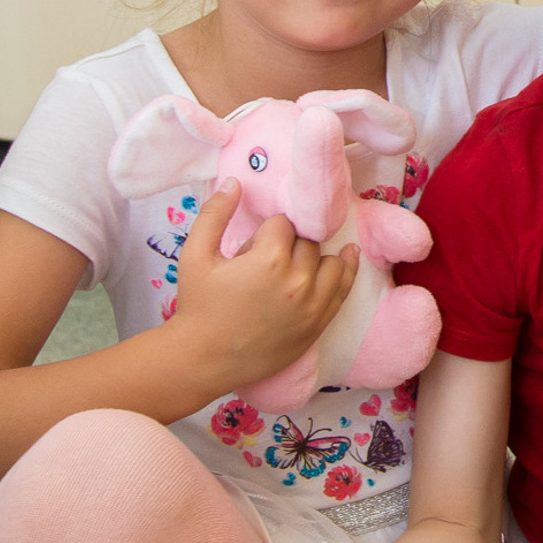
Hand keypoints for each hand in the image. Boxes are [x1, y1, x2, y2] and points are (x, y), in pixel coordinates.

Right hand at [173, 182, 357, 398]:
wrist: (203, 360)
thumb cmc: (198, 306)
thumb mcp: (194, 255)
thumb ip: (214, 214)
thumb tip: (235, 182)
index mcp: (269, 259)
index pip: (283, 224)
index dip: (268, 231)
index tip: (255, 246)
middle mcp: (298, 280)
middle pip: (308, 241)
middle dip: (291, 244)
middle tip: (268, 261)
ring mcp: (313, 304)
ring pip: (332, 261)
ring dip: (317, 257)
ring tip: (298, 263)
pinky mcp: (318, 323)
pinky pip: (343, 288)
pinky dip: (345, 270)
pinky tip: (347, 255)